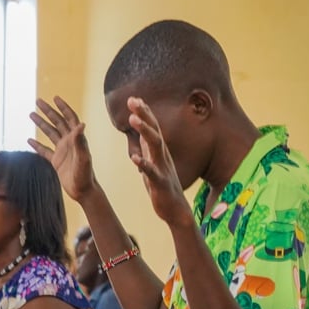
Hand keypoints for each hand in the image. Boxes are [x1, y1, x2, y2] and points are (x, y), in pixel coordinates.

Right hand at [29, 97, 97, 202]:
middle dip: (48, 111)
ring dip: (41, 123)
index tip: (55, 98)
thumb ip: (80, 142)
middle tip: (38, 101)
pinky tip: (29, 139)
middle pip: (58, 122)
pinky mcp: (56, 161)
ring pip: (50, 133)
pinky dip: (37, 145)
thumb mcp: (83, 158)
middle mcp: (69, 142)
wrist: (83, 191)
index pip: (70, 119)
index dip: (63, 108)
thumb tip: (81, 124)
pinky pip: (44, 151)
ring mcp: (62, 151)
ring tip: (31, 114)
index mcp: (76, 139)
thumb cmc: (85, 175)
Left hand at [126, 97, 193, 228]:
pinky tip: (134, 159)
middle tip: (133, 101)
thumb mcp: (152, 162)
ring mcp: (163, 168)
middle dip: (144, 115)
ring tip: (133, 119)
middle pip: (154, 131)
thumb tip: (140, 131)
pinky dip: (144, 164)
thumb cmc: (163, 186)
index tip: (134, 98)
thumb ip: (147, 146)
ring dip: (145, 131)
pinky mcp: (161, 184)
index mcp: (159, 151)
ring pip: (155, 146)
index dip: (144, 112)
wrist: (176, 210)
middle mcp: (163, 156)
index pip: (153, 127)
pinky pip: (152, 173)